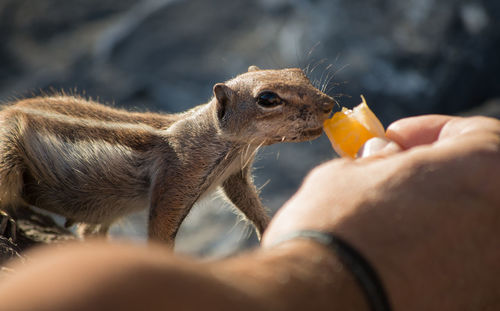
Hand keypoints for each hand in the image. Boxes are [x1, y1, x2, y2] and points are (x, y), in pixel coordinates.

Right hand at [262, 115, 499, 309]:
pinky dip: (431, 251)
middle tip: (390, 173)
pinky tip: (394, 254)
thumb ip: (379, 160)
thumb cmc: (336, 230)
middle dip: (433, 172)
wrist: (324, 303)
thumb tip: (384, 157)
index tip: (394, 138)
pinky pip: (456, 264)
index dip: (430, 130)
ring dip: (433, 213)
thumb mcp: (348, 174)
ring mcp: (494, 273)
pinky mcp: (473, 304)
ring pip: (466, 226)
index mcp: (486, 173)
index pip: (475, 135)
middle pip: (475, 184)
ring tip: (387, 218)